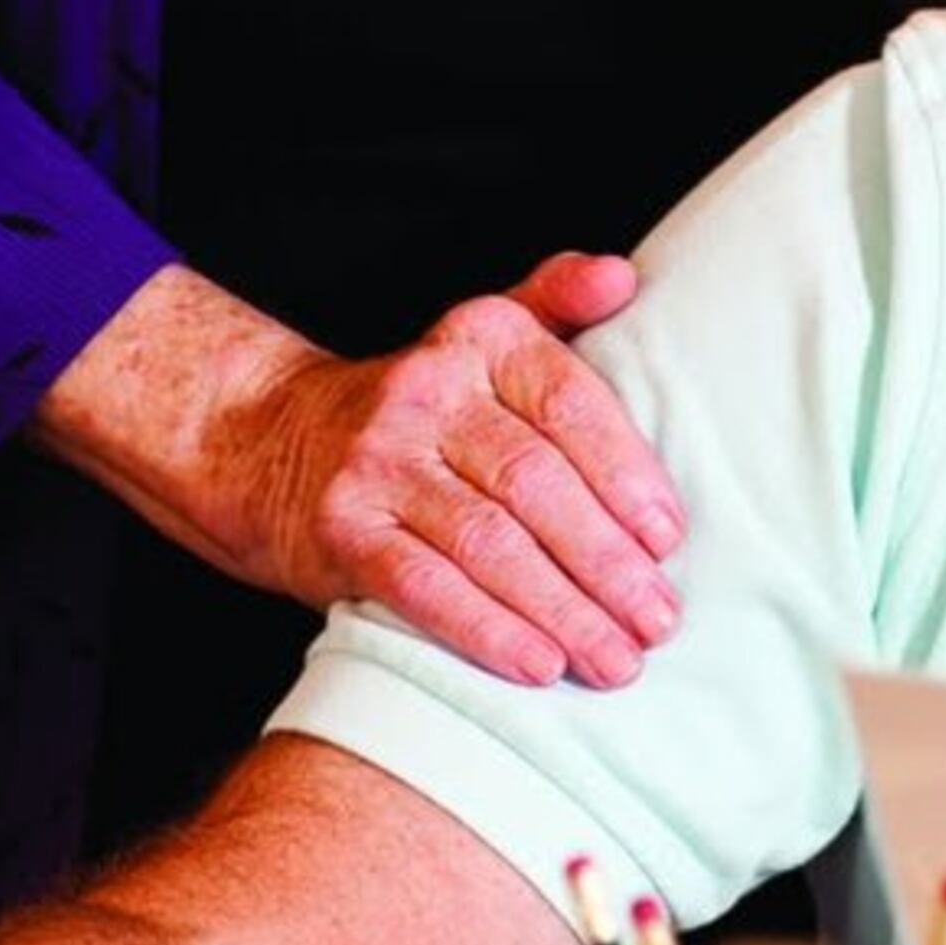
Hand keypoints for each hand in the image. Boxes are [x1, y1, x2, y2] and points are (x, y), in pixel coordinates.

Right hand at [51, 251, 684, 685]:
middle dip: (605, 562)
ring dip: (562, 611)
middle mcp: (425, 390)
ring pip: (488, 542)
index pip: (569, 403)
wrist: (275, 440)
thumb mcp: (484, 336)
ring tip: (617, 660)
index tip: (670, 539)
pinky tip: (538, 666)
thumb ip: (557, 303)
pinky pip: (425, 586)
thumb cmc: (422, 406)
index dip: (626, 474)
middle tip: (658, 620)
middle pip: (534, 483)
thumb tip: (620, 278)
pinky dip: (487, 630)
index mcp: (479, 338)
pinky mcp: (342, 528)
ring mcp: (378, 461)